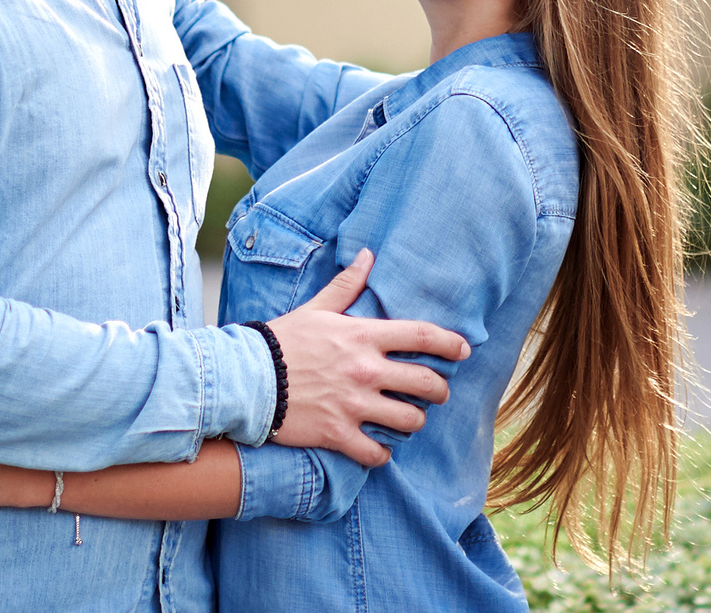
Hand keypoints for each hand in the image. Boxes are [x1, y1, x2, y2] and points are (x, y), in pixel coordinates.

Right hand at [263, 249, 469, 467]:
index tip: (463, 351)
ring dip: (413, 421)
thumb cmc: (281, 340)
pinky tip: (378, 448)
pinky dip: (382, 454)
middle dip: (439, 390)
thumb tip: (368, 256)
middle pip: (428, 384)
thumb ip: (347, 286)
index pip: (423, 336)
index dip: (452, 344)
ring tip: (406, 418)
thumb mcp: (316, 309)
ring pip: (410, 421)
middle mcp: (365, 371)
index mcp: (363, 337)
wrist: (246, 378)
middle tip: (436, 392)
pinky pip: (377, 454)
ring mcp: (354, 405)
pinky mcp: (338, 433)